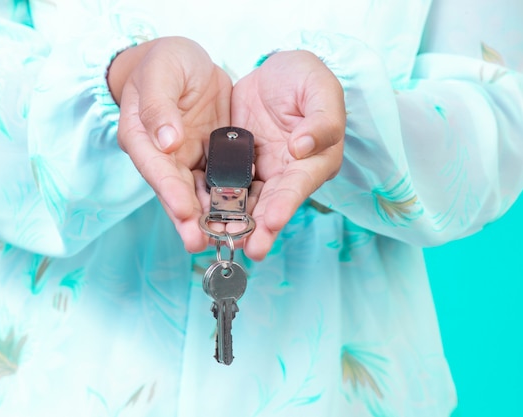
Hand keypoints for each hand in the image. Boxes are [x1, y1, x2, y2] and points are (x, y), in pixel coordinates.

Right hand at [108, 37, 231, 251]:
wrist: (186, 61)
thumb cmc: (164, 61)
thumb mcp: (161, 72)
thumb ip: (159, 104)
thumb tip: (166, 140)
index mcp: (142, 137)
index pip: (156, 168)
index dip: (170, 191)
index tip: (184, 211)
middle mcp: (164, 155)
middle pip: (176, 191)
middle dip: (189, 218)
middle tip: (201, 243)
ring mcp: (188, 158)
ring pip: (200, 193)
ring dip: (213, 216)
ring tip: (227, 239)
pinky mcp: (211, 156)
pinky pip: (223, 180)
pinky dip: (232, 198)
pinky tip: (247, 215)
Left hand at [231, 50, 345, 259]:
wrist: (273, 71)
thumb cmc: (305, 78)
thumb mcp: (319, 88)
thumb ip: (321, 118)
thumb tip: (304, 148)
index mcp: (316, 159)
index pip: (299, 184)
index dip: (286, 203)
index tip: (271, 220)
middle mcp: (289, 173)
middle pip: (273, 204)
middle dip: (261, 227)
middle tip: (249, 249)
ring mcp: (263, 172)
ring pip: (248, 202)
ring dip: (235, 222)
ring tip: (220, 241)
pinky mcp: (239, 166)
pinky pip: (226, 185)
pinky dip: (215, 201)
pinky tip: (201, 217)